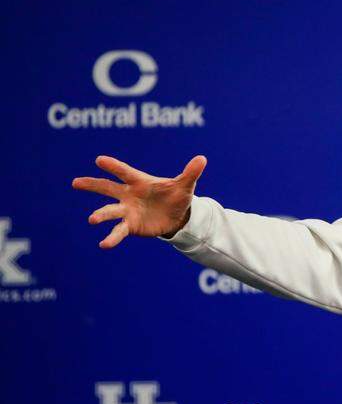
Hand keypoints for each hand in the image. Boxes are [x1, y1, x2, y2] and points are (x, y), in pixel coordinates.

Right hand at [72, 155, 206, 247]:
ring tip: (92, 219)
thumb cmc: (176, 196)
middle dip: (92, 185)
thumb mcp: (185, 186)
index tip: (100, 160)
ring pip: (110, 211)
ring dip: (101, 214)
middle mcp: (129, 195)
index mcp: (140, 182)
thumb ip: (191, 173)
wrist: (176, 216)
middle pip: (108, 188)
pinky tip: (103, 244)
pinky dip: (112, 237)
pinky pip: (118, 231)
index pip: (125, 172)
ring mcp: (127, 211)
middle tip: (76, 182)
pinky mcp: (130, 226)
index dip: (114, 166)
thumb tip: (202, 158)